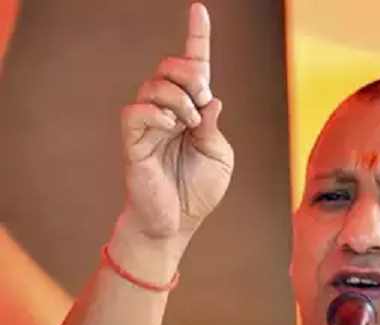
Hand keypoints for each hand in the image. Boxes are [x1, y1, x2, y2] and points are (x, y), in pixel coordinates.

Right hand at [120, 3, 232, 240]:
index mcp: (192, 113)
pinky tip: (171, 127)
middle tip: (203, 99)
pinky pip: (136, 111)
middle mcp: (168, 113)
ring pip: (153, 85)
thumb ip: (214, 125)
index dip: (197, 38)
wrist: (178, 222)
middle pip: (170, 68)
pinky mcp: (133, 141)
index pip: (193, 69)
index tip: (199, 9)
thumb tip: (211, 98)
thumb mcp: (220, 156)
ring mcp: (149, 125)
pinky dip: (158, 113)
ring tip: (189, 124)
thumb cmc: (199, 190)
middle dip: (190, 73)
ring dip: (179, 98)